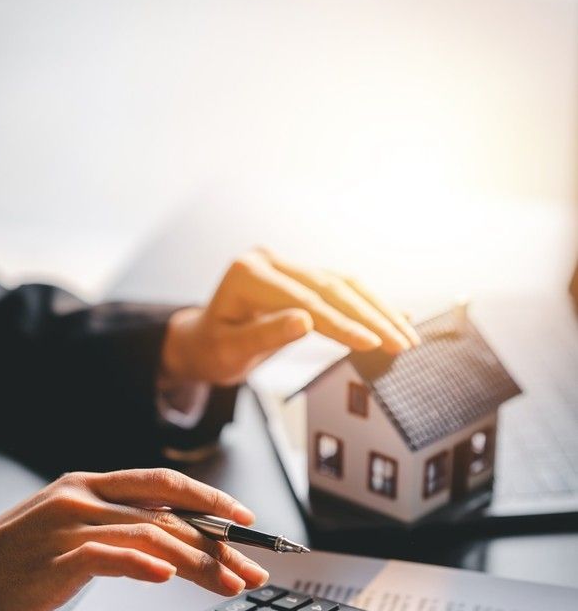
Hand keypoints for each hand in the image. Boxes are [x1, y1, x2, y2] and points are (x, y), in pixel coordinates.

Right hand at [0, 469, 267, 610]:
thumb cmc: (12, 562)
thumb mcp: (69, 532)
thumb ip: (113, 528)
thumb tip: (165, 543)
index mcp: (90, 486)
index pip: (165, 485)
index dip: (210, 500)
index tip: (246, 522)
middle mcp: (84, 496)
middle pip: (168, 513)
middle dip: (219, 542)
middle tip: (254, 568)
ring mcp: (68, 524)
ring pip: (150, 534)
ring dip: (197, 562)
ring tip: (230, 585)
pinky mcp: (53, 556)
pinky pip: (108, 555)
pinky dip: (143, 565)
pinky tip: (168, 579)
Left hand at [161, 247, 419, 385]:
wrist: (203, 341)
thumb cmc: (213, 349)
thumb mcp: (230, 350)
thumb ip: (265, 334)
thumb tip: (306, 321)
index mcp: (249, 273)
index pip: (306, 300)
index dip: (342, 323)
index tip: (372, 343)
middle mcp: (271, 260)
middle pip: (331, 287)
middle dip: (371, 317)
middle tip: (402, 343)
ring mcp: (287, 264)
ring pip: (343, 284)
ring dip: (378, 310)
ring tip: (406, 336)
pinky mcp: (302, 275)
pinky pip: (341, 287)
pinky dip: (370, 304)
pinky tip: (398, 315)